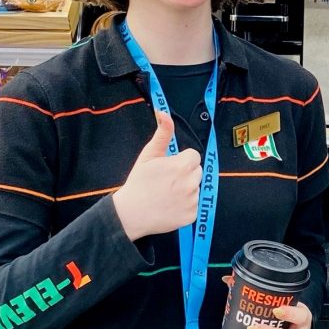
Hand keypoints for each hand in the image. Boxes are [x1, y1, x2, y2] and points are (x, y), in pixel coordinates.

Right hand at [111, 110, 202, 241]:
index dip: (181, 160)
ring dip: (186, 190)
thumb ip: (162, 133)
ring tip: (167, 194)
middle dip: (185, 173)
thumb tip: (164, 112)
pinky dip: (185, 206)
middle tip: (167, 181)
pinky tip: (170, 206)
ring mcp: (193, 200)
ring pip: (195, 188)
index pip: (194, 156)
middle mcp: (191, 183)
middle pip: (197, 172)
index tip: (169, 167)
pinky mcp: (192, 215)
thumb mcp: (148, 155)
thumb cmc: (139, 182)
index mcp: (183, 165)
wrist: (131, 213)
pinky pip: (194, 206)